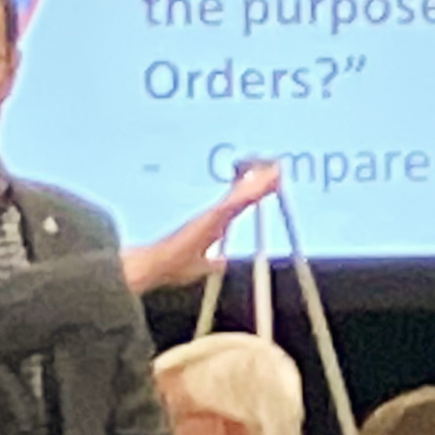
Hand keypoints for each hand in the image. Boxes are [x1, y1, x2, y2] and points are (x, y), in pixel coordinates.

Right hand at [120, 162, 282, 293]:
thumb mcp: (200, 267)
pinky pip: (236, 203)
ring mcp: (214, 215)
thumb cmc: (172, 265)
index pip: (240, 205)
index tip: (269, 181)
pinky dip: (249, 194)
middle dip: (261, 182)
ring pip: (243, 195)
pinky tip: (262, 185)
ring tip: (277, 171)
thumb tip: (221, 262)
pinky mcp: (212, 218)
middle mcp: (215, 216)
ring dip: (260, 184)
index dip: (254, 193)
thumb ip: (212, 262)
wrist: (156, 264)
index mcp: (214, 225)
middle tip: (278, 168)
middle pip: (244, 196)